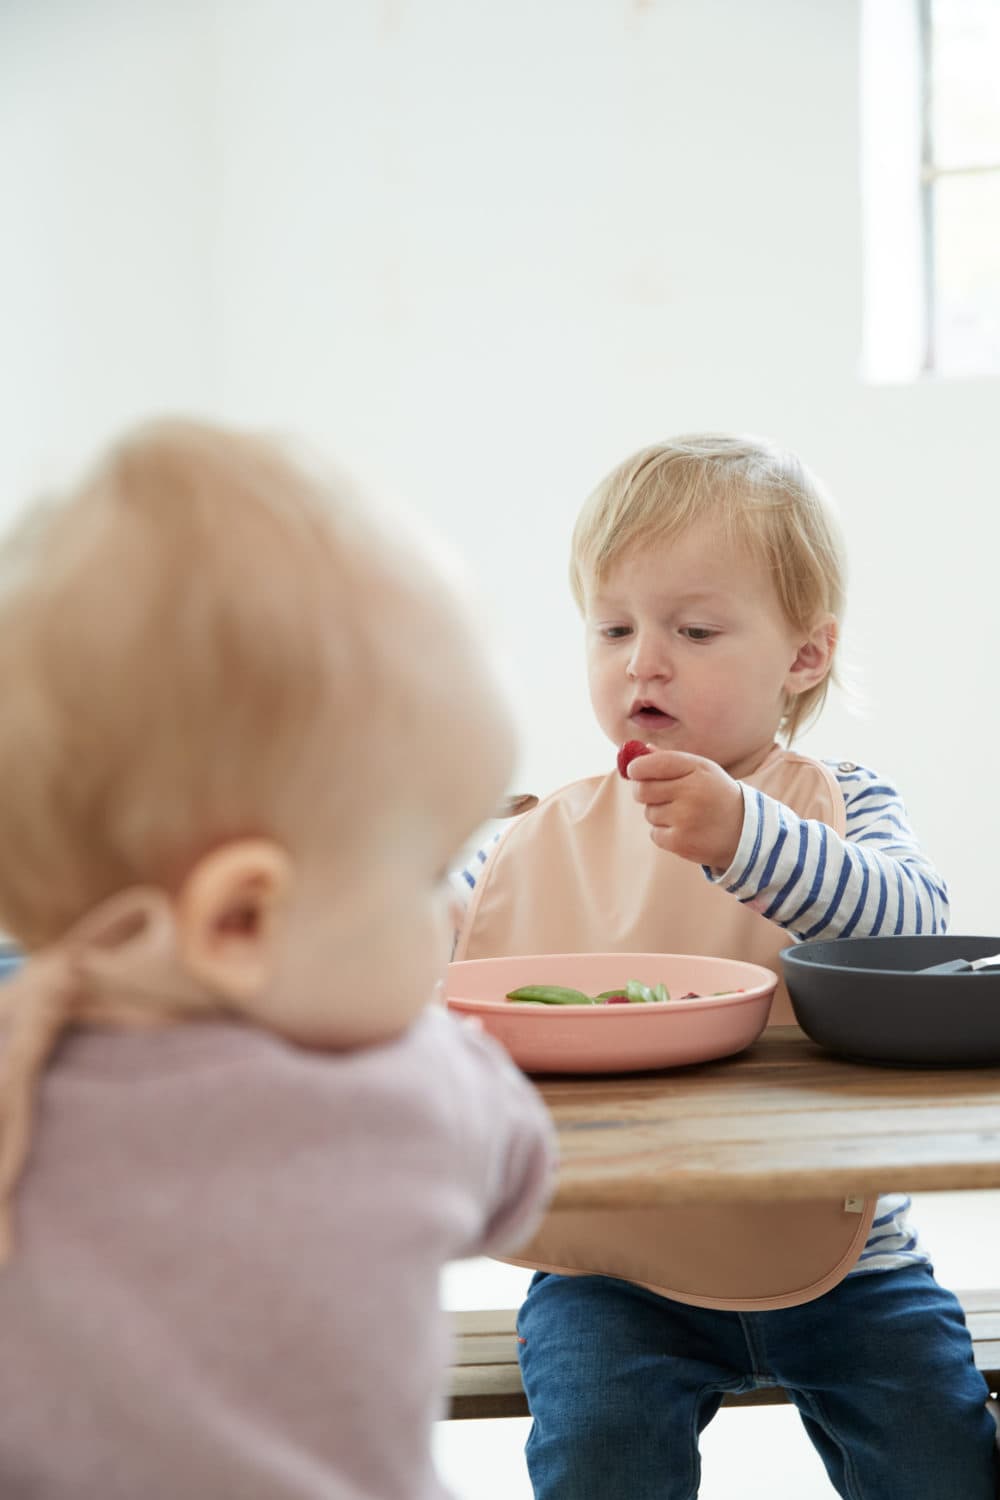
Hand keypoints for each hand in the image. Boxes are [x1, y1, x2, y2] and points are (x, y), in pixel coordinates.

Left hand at [624, 749, 744, 871]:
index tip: (635, 770)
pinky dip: (664, 833)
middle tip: (659, 794)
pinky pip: (654, 833)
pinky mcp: (680, 841)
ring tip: (683, 814)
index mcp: (697, 769)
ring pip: (649, 813)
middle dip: (644, 791)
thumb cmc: (716, 795)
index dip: (637, 767)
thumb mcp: (702, 770)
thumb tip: (639, 748)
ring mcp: (685, 818)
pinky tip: (685, 830)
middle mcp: (691, 792)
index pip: (652, 764)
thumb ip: (670, 759)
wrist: (745, 832)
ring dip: (659, 814)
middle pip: (642, 789)